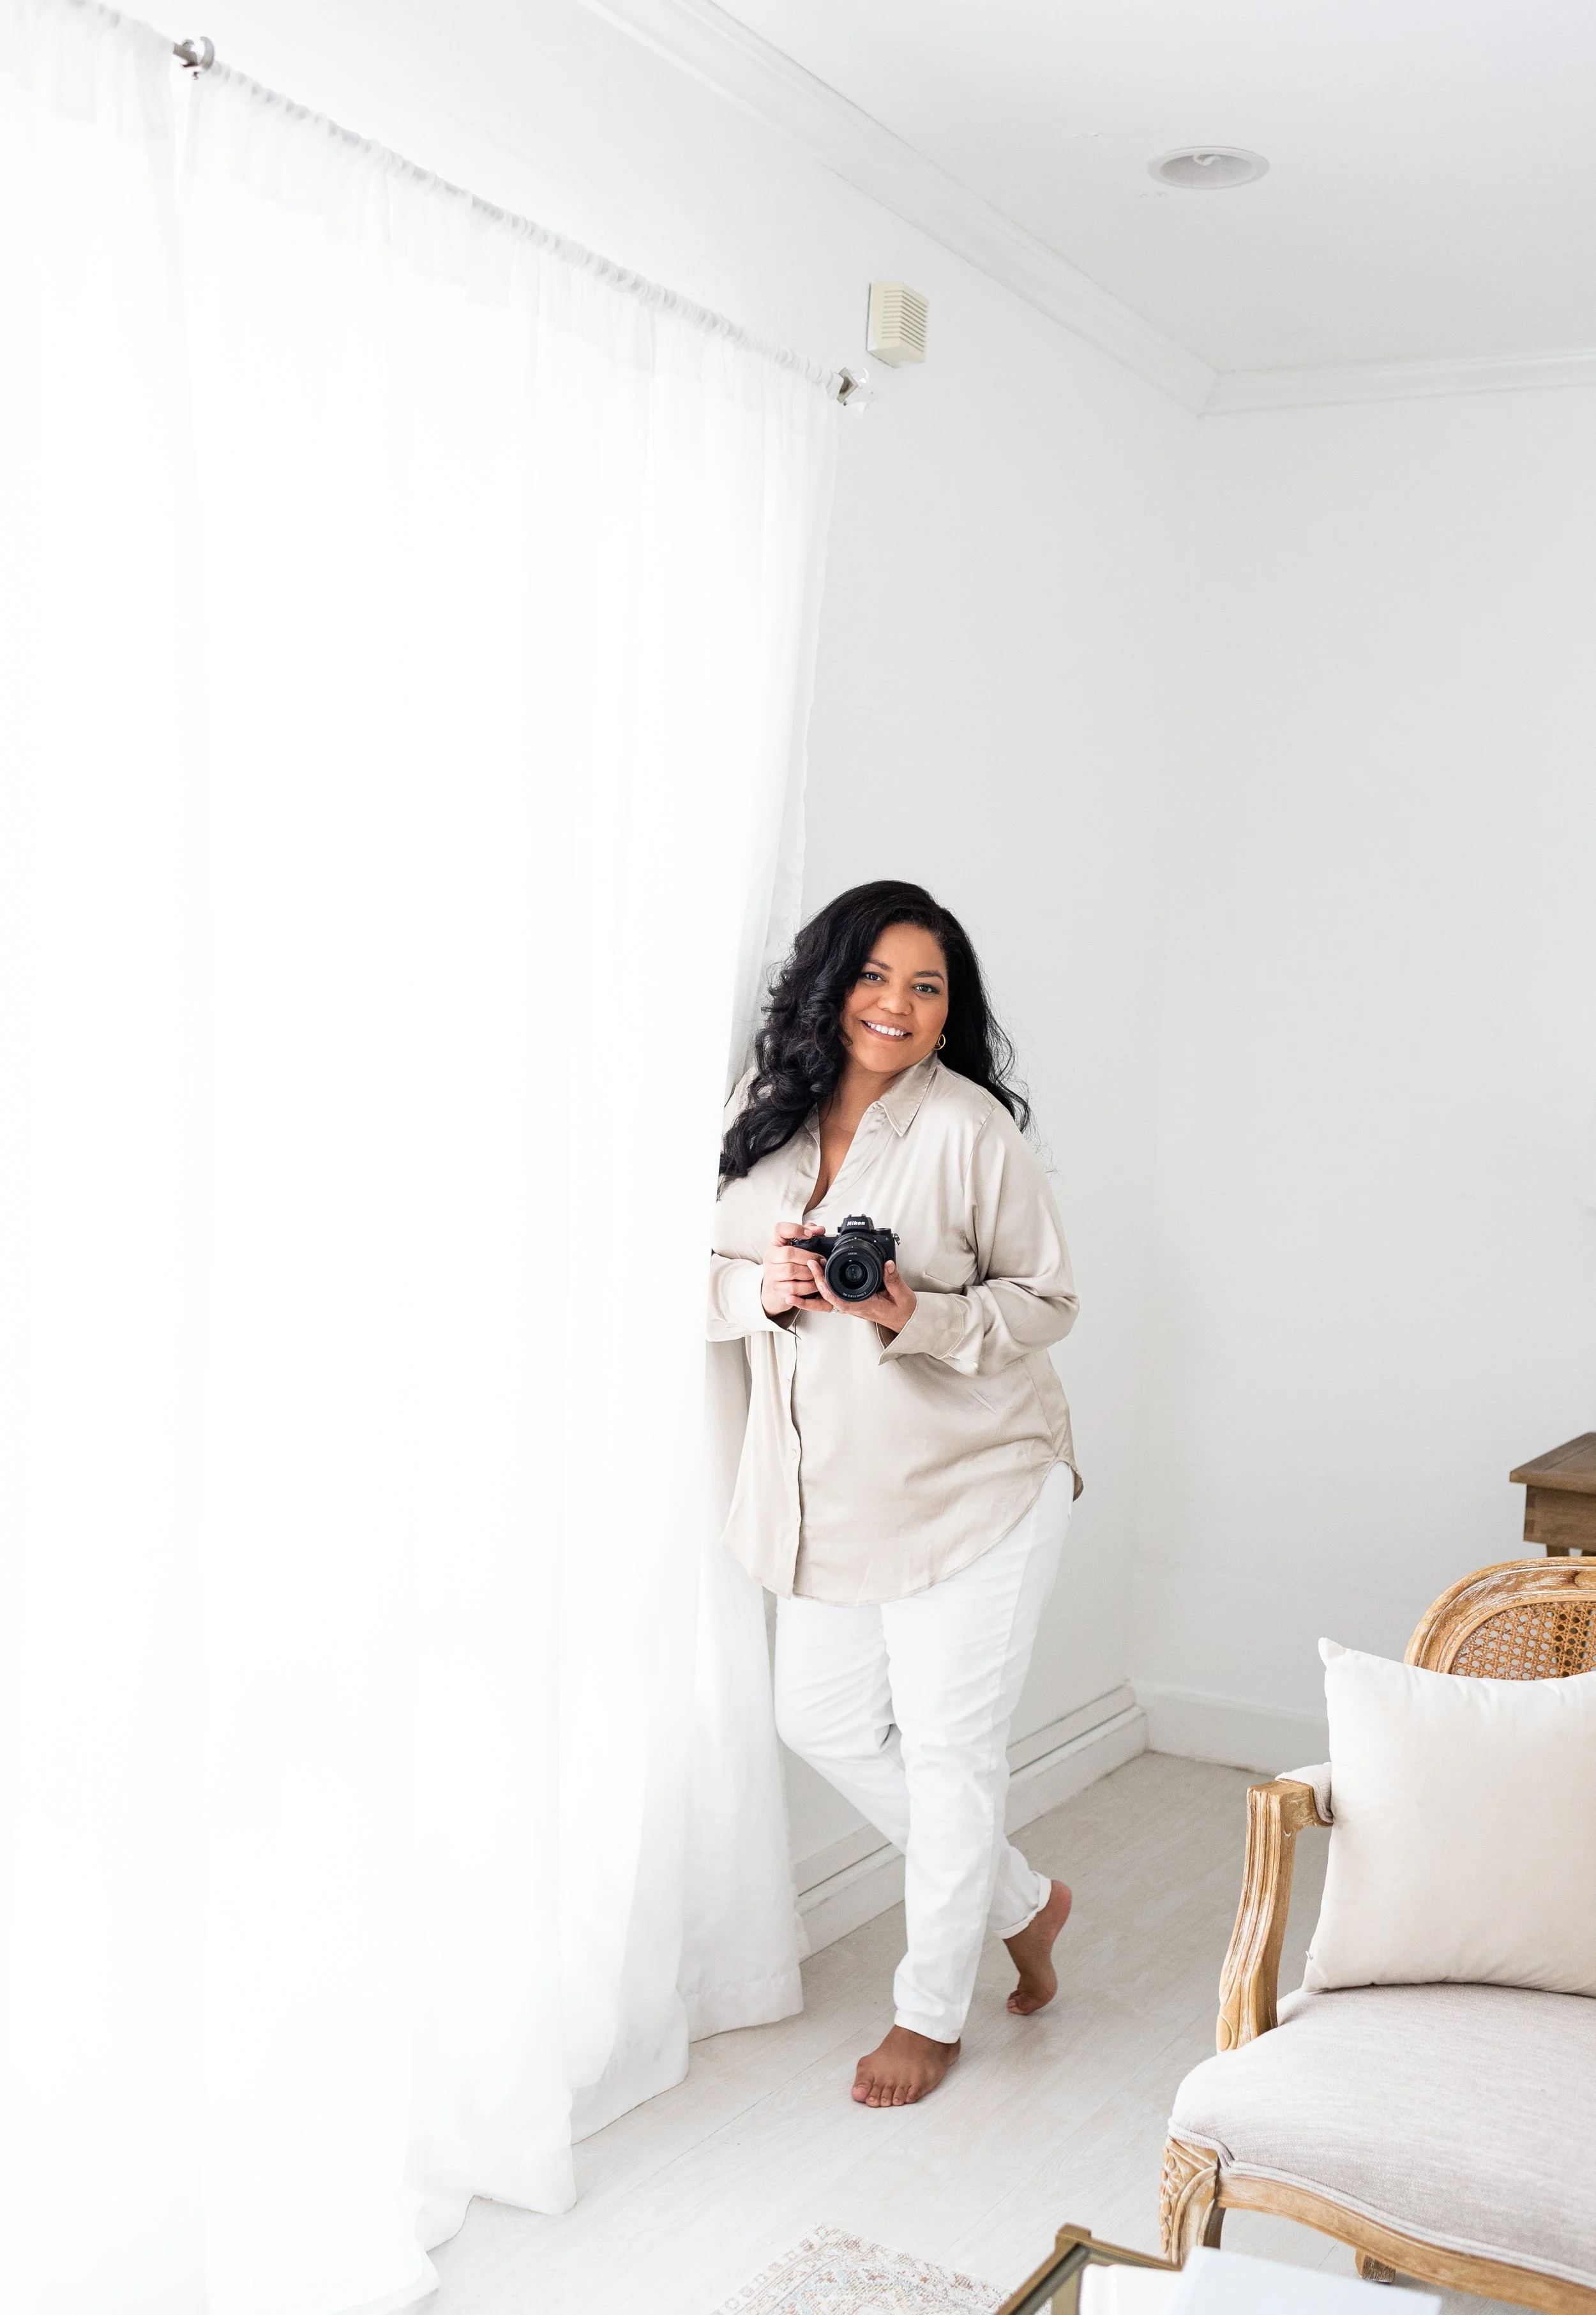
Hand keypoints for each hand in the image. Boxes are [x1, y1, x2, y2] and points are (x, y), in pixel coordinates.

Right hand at [760, 1221, 832, 1316]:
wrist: (774, 1287)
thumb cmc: (788, 1264)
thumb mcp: (794, 1248)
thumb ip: (807, 1234)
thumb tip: (819, 1229)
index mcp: (776, 1243)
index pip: (780, 1229)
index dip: (795, 1229)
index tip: (809, 1234)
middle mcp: (770, 1257)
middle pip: (788, 1253)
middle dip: (809, 1257)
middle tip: (822, 1260)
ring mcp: (772, 1274)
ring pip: (791, 1271)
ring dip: (810, 1272)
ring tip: (819, 1272)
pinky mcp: (777, 1289)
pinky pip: (794, 1288)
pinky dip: (808, 1286)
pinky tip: (814, 1284)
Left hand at [799, 1254, 916, 1339]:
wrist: (906, 1322)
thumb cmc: (902, 1311)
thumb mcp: (902, 1295)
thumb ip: (893, 1279)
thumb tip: (887, 1264)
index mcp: (862, 1305)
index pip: (837, 1298)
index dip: (824, 1285)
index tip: (817, 1268)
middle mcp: (853, 1307)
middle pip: (826, 1298)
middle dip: (813, 1283)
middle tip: (807, 1264)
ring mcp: (851, 1305)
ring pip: (826, 1300)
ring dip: (812, 1290)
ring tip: (799, 1277)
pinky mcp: (852, 1301)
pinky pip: (832, 1297)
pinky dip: (821, 1290)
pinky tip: (814, 1281)